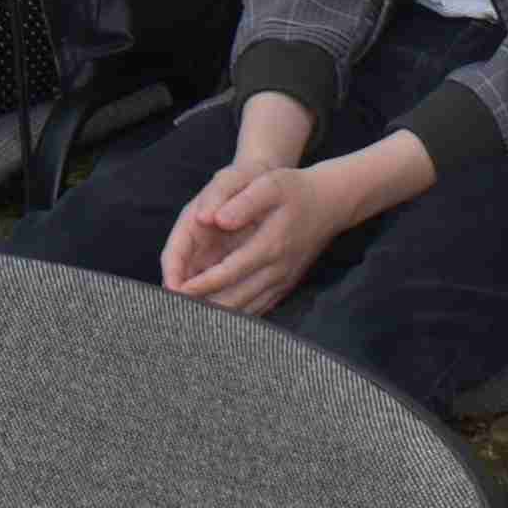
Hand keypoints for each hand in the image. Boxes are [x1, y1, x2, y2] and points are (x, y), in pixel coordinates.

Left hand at [166, 157, 376, 316]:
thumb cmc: (295, 190)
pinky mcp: (285, 286)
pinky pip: (259, 309)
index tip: (177, 292)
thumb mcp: (270, 184)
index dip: (201, 284)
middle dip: (204, 308)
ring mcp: (283, 281)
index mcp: (269, 245)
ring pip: (248, 309)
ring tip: (191, 323)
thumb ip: (244, 202)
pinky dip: (238, 317)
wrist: (331, 203)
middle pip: (236, 299)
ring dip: (220, 317)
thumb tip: (217, 219)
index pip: (228, 272)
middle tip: (176, 313)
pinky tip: (220, 321)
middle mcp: (276, 269)